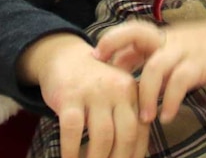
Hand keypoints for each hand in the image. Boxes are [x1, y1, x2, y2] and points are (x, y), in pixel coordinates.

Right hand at [18, 33, 148, 157]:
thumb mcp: (116, 95)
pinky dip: (71, 152)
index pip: (141, 131)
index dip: (135, 156)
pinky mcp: (69, 94)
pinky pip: (72, 130)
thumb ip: (126, 119)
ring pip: (102, 136)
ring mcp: (93, 91)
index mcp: (132, 91)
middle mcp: (117, 89)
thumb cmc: (94, 86)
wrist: (64, 56)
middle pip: (126, 135)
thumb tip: (133, 156)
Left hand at [94, 18, 205, 125]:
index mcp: (159, 36)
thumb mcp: (174, 48)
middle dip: (115, 46)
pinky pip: (180, 82)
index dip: (109, 43)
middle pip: (135, 33)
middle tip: (105, 78)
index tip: (92, 59)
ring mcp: (183, 50)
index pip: (128, 33)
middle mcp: (167, 39)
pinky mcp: (200, 64)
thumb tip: (120, 68)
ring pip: (155, 66)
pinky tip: (167, 116)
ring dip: (146, 94)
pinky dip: (171, 100)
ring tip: (144, 119)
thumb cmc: (202, 48)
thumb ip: (150, 56)